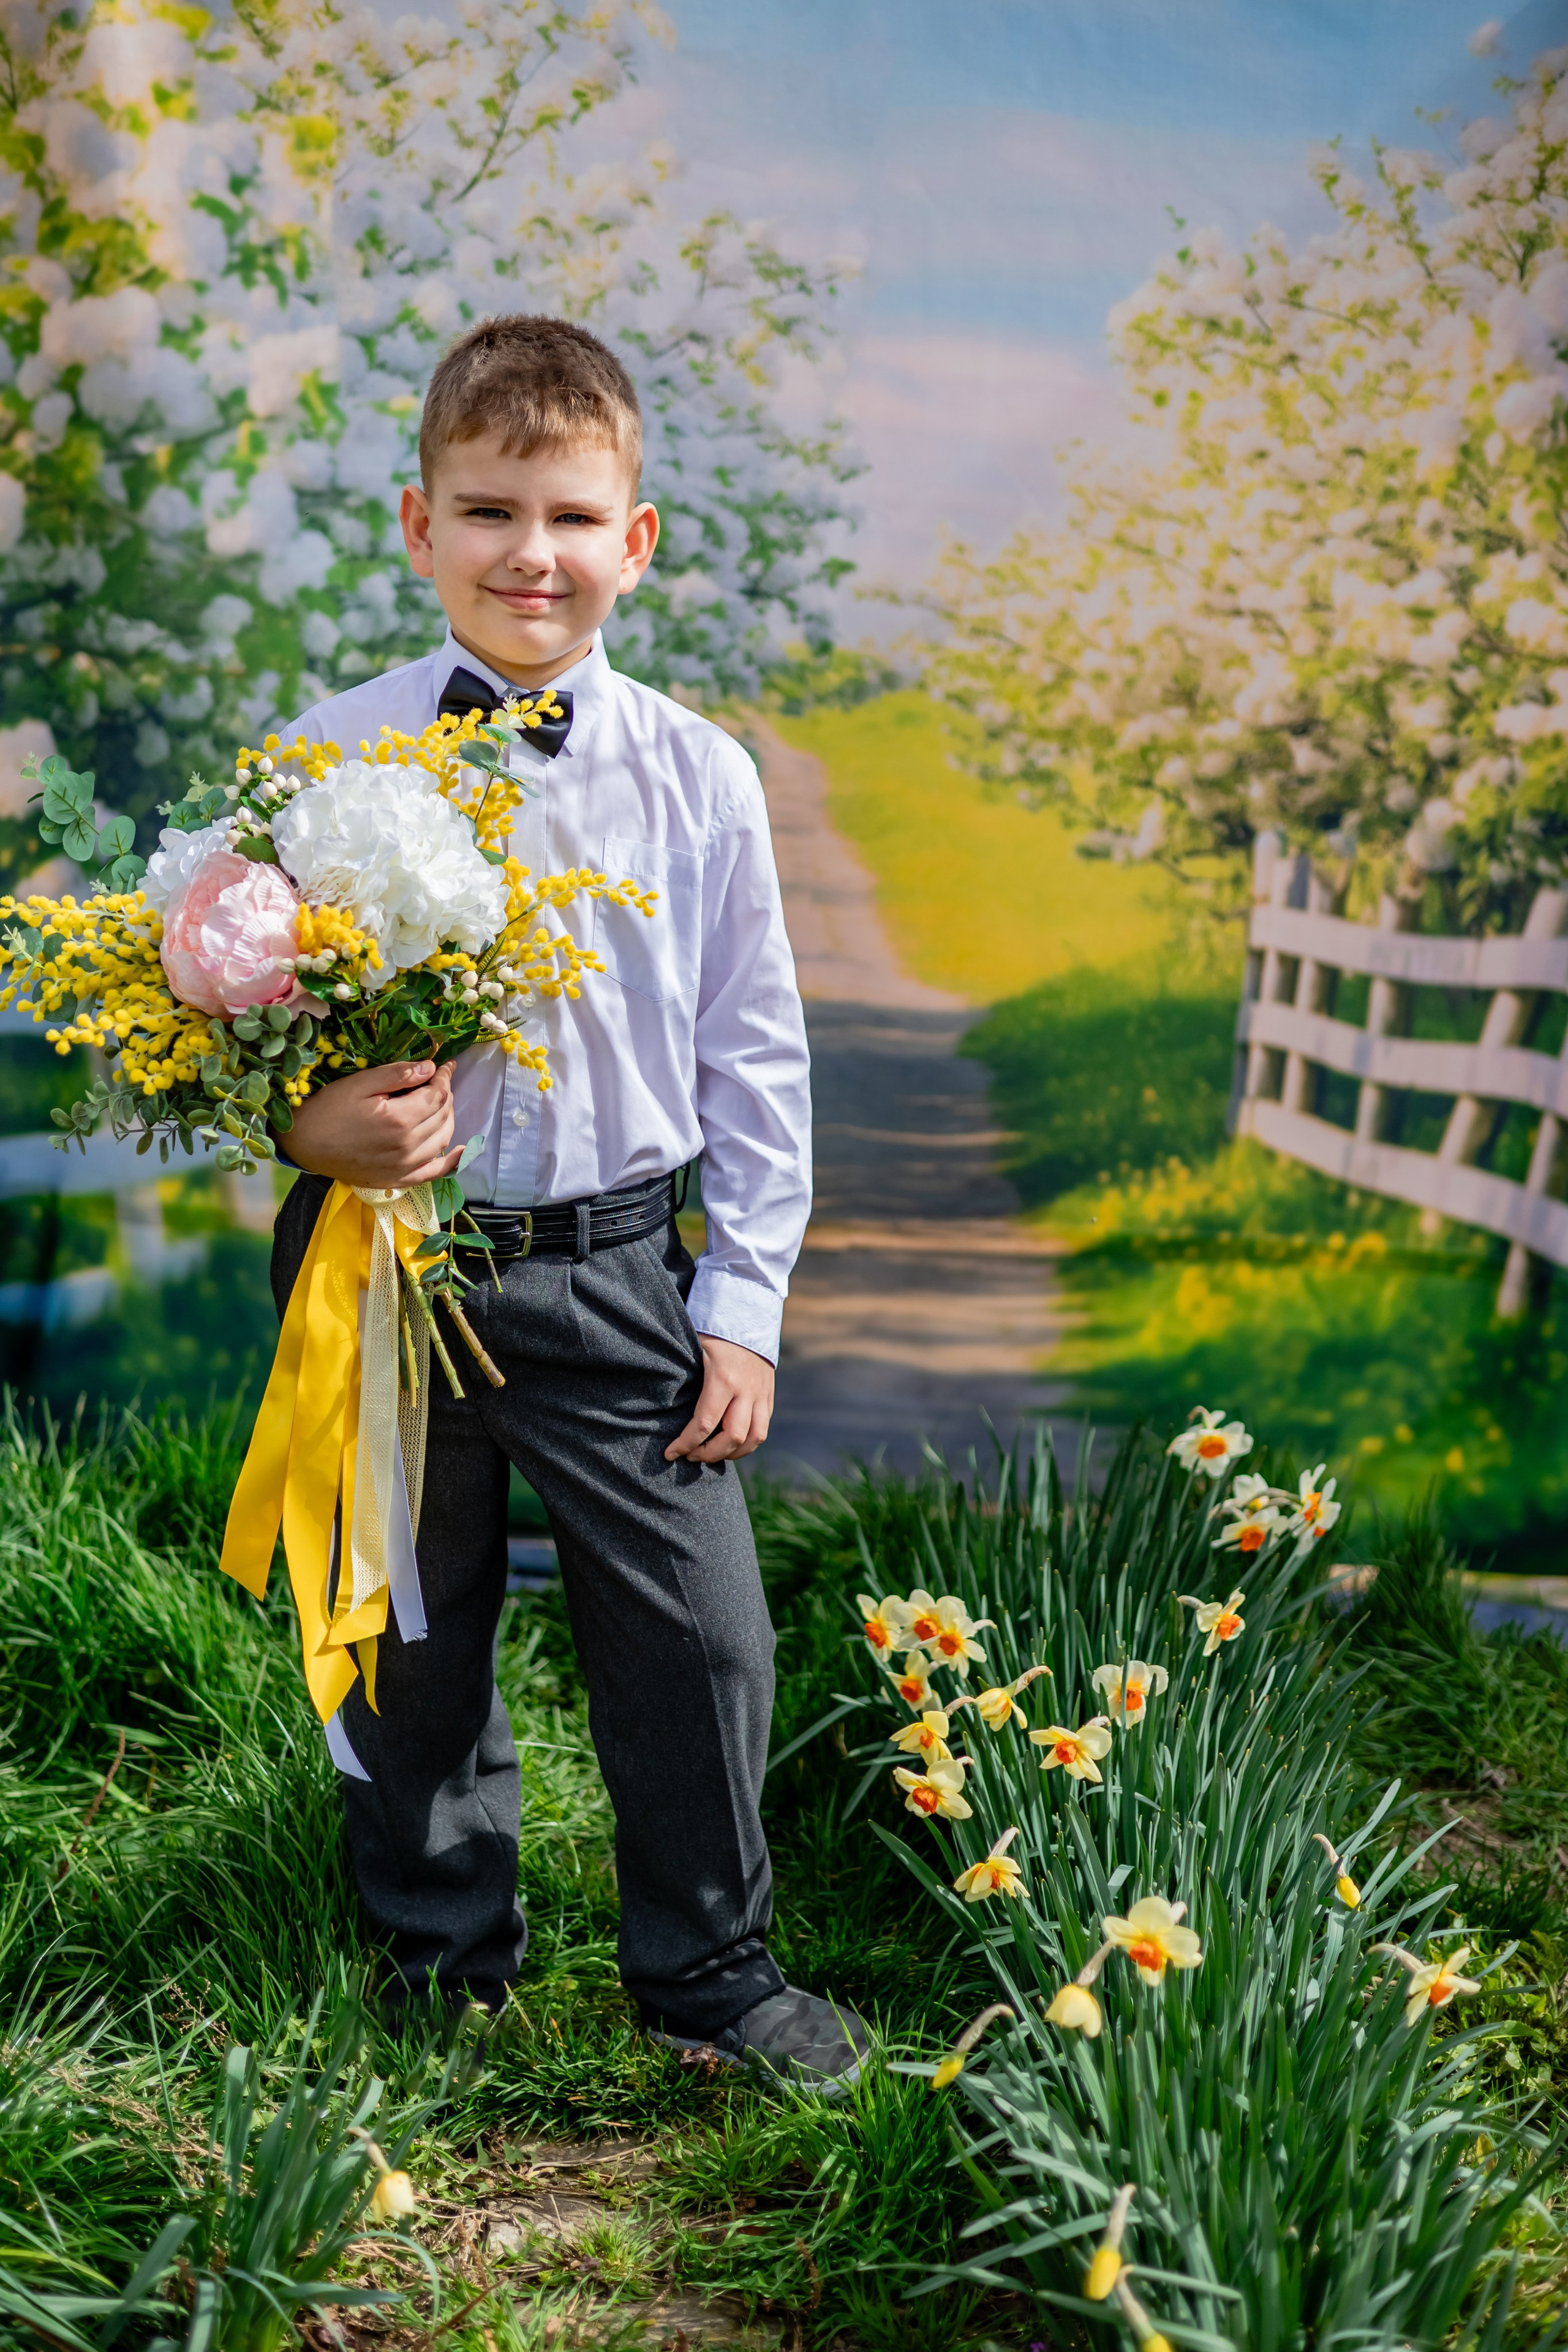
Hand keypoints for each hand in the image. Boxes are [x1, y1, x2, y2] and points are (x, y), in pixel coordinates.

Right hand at [280, 1061, 460, 1189]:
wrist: (304, 1144)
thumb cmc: (328, 1109)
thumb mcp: (359, 1084)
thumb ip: (397, 1075)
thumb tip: (430, 1067)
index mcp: (398, 1120)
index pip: (437, 1095)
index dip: (444, 1077)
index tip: (446, 1065)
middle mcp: (407, 1147)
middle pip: (442, 1116)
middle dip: (445, 1094)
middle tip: (438, 1081)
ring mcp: (404, 1167)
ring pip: (443, 1139)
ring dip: (448, 1118)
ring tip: (441, 1103)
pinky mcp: (397, 1179)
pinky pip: (434, 1173)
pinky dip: (451, 1162)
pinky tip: (462, 1150)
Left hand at [664, 1333, 774, 1462]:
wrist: (746, 1314)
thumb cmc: (712, 1333)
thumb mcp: (694, 1351)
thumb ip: (684, 1379)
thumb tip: (663, 1409)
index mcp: (723, 1379)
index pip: (705, 1424)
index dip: (686, 1444)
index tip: (671, 1453)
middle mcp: (746, 1390)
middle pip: (732, 1438)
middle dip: (709, 1454)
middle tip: (691, 1455)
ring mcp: (761, 1394)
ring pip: (754, 1438)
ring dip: (733, 1453)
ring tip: (713, 1454)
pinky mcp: (768, 1395)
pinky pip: (763, 1428)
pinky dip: (748, 1442)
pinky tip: (730, 1444)